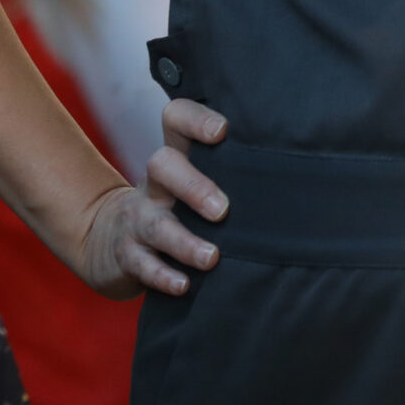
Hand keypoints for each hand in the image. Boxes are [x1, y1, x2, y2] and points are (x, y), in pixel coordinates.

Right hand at [76, 97, 229, 298]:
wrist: (108, 238)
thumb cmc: (175, 205)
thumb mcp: (192, 179)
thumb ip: (230, 171)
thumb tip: (295, 176)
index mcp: (175, 157)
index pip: (176, 119)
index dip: (196, 119)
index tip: (222, 131)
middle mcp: (155, 183)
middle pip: (161, 166)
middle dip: (193, 186)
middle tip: (222, 210)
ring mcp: (138, 218)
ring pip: (156, 224)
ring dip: (185, 243)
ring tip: (212, 258)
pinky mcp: (127, 254)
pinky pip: (141, 265)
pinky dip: (163, 276)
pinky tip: (184, 285)